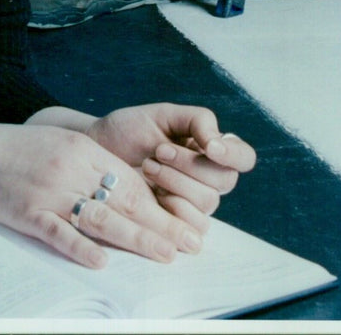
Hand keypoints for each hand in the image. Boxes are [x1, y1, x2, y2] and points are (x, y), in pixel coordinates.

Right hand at [0, 123, 205, 269]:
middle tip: (192, 242)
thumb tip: (133, 192)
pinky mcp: (29, 214)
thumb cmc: (20, 151)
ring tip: (166, 254)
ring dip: (137, 238)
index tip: (187, 220)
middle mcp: (70, 169)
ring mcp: (49, 192)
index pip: (131, 178)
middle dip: (162, 223)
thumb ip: (93, 165)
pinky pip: (59, 233)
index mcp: (81, 149)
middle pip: (125, 199)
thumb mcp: (61, 145)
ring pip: (101, 217)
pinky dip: (81, 248)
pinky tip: (102, 261)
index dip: (162, 202)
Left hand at [86, 104, 255, 232]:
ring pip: (208, 202)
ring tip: (148, 167)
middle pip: (224, 180)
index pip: (243, 157)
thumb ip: (197, 121)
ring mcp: (194, 202)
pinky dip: (172, 207)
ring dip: (176, 183)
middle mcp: (208, 177)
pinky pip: (193, 225)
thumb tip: (219, 143)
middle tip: (158, 152)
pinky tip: (152, 192)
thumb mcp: (163, 115)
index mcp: (210, 149)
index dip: (233, 155)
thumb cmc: (129, 131)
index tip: (210, 148)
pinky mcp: (177, 223)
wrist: (97, 153)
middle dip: (189, 164)